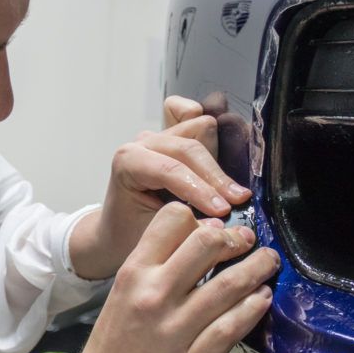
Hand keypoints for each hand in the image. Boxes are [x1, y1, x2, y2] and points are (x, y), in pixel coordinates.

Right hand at [9, 203, 278, 352]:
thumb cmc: (113, 342)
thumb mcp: (123, 290)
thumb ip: (156, 264)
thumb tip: (203, 235)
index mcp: (133, 274)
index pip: (172, 220)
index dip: (199, 217)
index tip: (214, 224)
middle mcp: (154, 296)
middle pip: (206, 243)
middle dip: (235, 237)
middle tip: (248, 239)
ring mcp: (176, 330)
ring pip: (229, 284)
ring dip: (257, 267)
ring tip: (268, 261)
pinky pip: (233, 327)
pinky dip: (253, 307)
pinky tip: (261, 298)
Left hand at [70, 95, 251, 279]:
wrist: (119, 231)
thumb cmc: (132, 233)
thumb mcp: (154, 235)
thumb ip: (185, 225)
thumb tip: (222, 223)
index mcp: (128, 161)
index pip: (170, 169)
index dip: (200, 190)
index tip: (223, 211)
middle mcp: (144, 142)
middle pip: (190, 147)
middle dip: (214, 179)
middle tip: (235, 206)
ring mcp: (162, 135)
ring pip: (201, 128)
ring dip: (217, 163)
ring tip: (231, 194)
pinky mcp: (177, 135)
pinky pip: (196, 117)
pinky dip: (211, 132)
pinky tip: (223, 158)